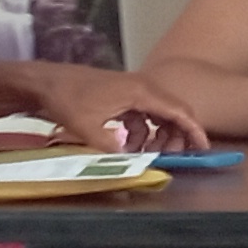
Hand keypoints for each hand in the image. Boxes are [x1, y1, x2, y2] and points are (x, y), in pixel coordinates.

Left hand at [29, 64, 208, 152]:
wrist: (43, 82)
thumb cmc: (65, 99)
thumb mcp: (88, 129)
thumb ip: (113, 149)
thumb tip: (132, 164)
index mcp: (140, 92)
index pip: (179, 112)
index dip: (194, 131)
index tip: (203, 148)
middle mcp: (141, 88)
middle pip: (174, 113)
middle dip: (177, 137)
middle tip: (170, 157)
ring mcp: (132, 90)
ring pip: (159, 115)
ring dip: (159, 136)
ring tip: (148, 153)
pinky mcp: (122, 96)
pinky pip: (144, 115)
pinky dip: (143, 132)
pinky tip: (130, 146)